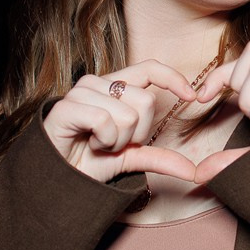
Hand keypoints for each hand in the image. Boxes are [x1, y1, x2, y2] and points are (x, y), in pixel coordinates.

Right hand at [43, 61, 200, 183]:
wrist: (56, 180)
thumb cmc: (87, 162)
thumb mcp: (129, 158)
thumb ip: (158, 157)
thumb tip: (192, 170)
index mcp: (114, 87)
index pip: (149, 68)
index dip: (172, 78)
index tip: (192, 97)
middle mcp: (98, 84)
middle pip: (145, 101)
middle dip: (137, 133)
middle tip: (114, 143)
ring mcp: (80, 93)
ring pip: (127, 114)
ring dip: (118, 141)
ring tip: (99, 144)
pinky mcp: (66, 107)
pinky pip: (105, 120)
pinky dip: (104, 140)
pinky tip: (89, 144)